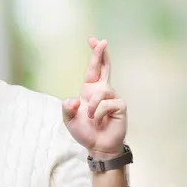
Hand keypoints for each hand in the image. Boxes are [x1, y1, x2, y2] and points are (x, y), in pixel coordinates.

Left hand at [62, 38, 126, 158]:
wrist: (98, 146)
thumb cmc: (85, 132)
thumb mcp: (69, 120)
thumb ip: (67, 108)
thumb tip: (74, 100)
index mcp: (90, 91)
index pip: (93, 69)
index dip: (95, 55)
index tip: (94, 40)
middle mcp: (103, 91)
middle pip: (105, 68)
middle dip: (102, 54)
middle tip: (102, 42)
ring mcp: (113, 98)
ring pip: (100, 93)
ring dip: (92, 107)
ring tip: (91, 118)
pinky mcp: (120, 106)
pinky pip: (106, 104)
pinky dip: (98, 114)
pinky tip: (99, 122)